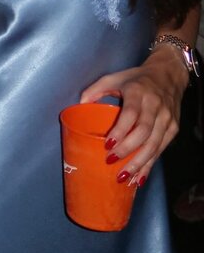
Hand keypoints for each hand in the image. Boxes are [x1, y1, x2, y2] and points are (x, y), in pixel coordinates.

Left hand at [80, 45, 188, 185]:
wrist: (168, 75)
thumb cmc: (137, 79)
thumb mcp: (115, 77)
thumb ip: (96, 89)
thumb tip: (79, 105)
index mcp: (138, 92)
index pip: (130, 114)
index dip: (120, 131)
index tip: (107, 145)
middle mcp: (155, 105)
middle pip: (143, 132)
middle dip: (127, 150)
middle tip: (112, 162)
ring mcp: (166, 118)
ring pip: (154, 144)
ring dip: (139, 163)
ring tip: (124, 177)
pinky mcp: (173, 128)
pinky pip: (161, 149)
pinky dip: (150, 164)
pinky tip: (139, 177)